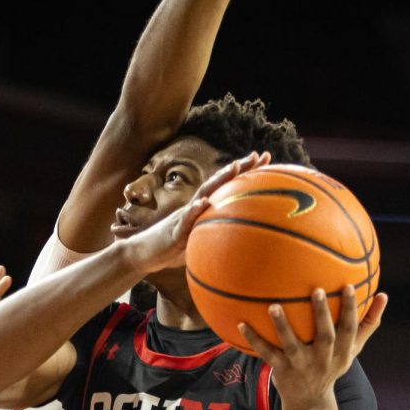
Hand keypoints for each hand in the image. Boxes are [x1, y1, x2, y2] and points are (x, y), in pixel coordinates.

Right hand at [123, 152, 270, 273]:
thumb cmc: (169, 250)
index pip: (227, 188)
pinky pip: (185, 219)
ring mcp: (184, 216)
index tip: (266, 160)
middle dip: (239, 168)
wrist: (142, 254)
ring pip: (204, 193)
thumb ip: (213, 240)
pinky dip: (194, 210)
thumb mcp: (196, 243)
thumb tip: (237, 248)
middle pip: (219, 182)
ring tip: (235, 167)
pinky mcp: (174, 230)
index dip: (246, 173)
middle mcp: (195, 207)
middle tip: (260, 155)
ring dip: (219, 180)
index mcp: (202, 210)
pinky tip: (204, 202)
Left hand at [238, 286, 387, 409]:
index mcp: (342, 352)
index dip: (350, 309)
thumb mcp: (353, 348)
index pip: (349, 329)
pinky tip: (241, 323)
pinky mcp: (281, 371)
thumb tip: (384, 295)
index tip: (348, 286)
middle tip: (317, 290)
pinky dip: (254, 339)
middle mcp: (323, 359)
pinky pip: (266, 353)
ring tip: (273, 306)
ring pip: (292, 345)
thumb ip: (367, 323)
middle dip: (321, 315)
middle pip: (325, 337)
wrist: (310, 400)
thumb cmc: (332, 364)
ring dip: (282, 326)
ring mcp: (301, 366)